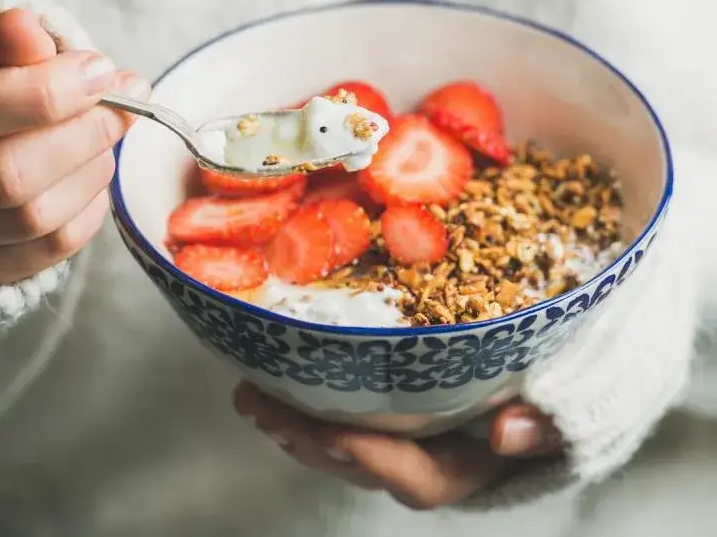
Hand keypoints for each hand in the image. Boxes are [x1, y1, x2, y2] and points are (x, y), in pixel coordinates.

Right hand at [0, 9, 149, 284]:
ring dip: (91, 171)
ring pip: (33, 217)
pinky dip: (89, 209)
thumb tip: (28, 30)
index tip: (99, 71)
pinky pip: (50, 249)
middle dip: (83, 135)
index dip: (44, 93)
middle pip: (6, 174)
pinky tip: (92, 177)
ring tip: (105, 139)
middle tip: (121, 106)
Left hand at [233, 381, 561, 509]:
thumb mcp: (586, 398)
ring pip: (346, 445)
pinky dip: (312, 401)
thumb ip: (553, 425)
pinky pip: (348, 416)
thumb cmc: (584, 376)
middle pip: (364, 465)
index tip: (332, 429)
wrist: (585, 361)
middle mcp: (438, 457)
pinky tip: (280, 377)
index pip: (419, 478)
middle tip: (257, 405)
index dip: (374, 459)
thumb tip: (506, 434)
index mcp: (477, 464)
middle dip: (308, 440)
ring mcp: (415, 434)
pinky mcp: (401, 406)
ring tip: (252, 396)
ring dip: (296, 424)